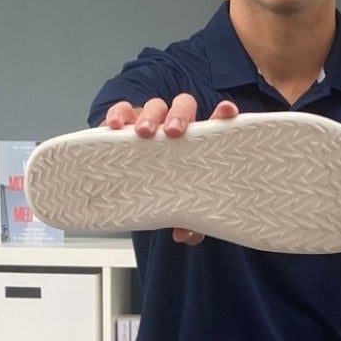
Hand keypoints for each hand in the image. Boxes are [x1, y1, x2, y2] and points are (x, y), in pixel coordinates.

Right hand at [102, 96, 238, 243]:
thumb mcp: (186, 213)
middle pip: (183, 107)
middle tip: (173, 132)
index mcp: (200, 142)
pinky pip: (123, 112)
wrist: (145, 196)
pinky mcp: (127, 126)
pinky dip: (118, 114)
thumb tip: (182, 234)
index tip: (226, 111)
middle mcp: (177, 127)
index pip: (216, 123)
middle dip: (179, 115)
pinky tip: (114, 127)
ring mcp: (152, 124)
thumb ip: (191, 223)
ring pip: (155, 107)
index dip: (223, 115)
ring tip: (141, 133)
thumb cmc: (173, 196)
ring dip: (149, 115)